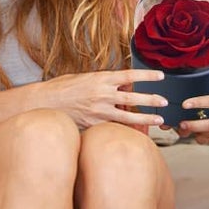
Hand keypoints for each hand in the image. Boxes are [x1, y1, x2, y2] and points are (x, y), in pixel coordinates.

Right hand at [38, 69, 167, 129]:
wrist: (43, 102)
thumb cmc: (63, 88)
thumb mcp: (84, 78)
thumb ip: (104, 82)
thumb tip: (123, 85)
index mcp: (100, 79)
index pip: (129, 75)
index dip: (147, 76)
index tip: (161, 76)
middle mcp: (102, 94)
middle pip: (133, 98)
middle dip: (152, 100)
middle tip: (165, 101)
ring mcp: (99, 111)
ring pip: (128, 117)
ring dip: (146, 118)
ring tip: (159, 120)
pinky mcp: (94, 124)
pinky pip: (114, 127)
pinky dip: (126, 129)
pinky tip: (137, 132)